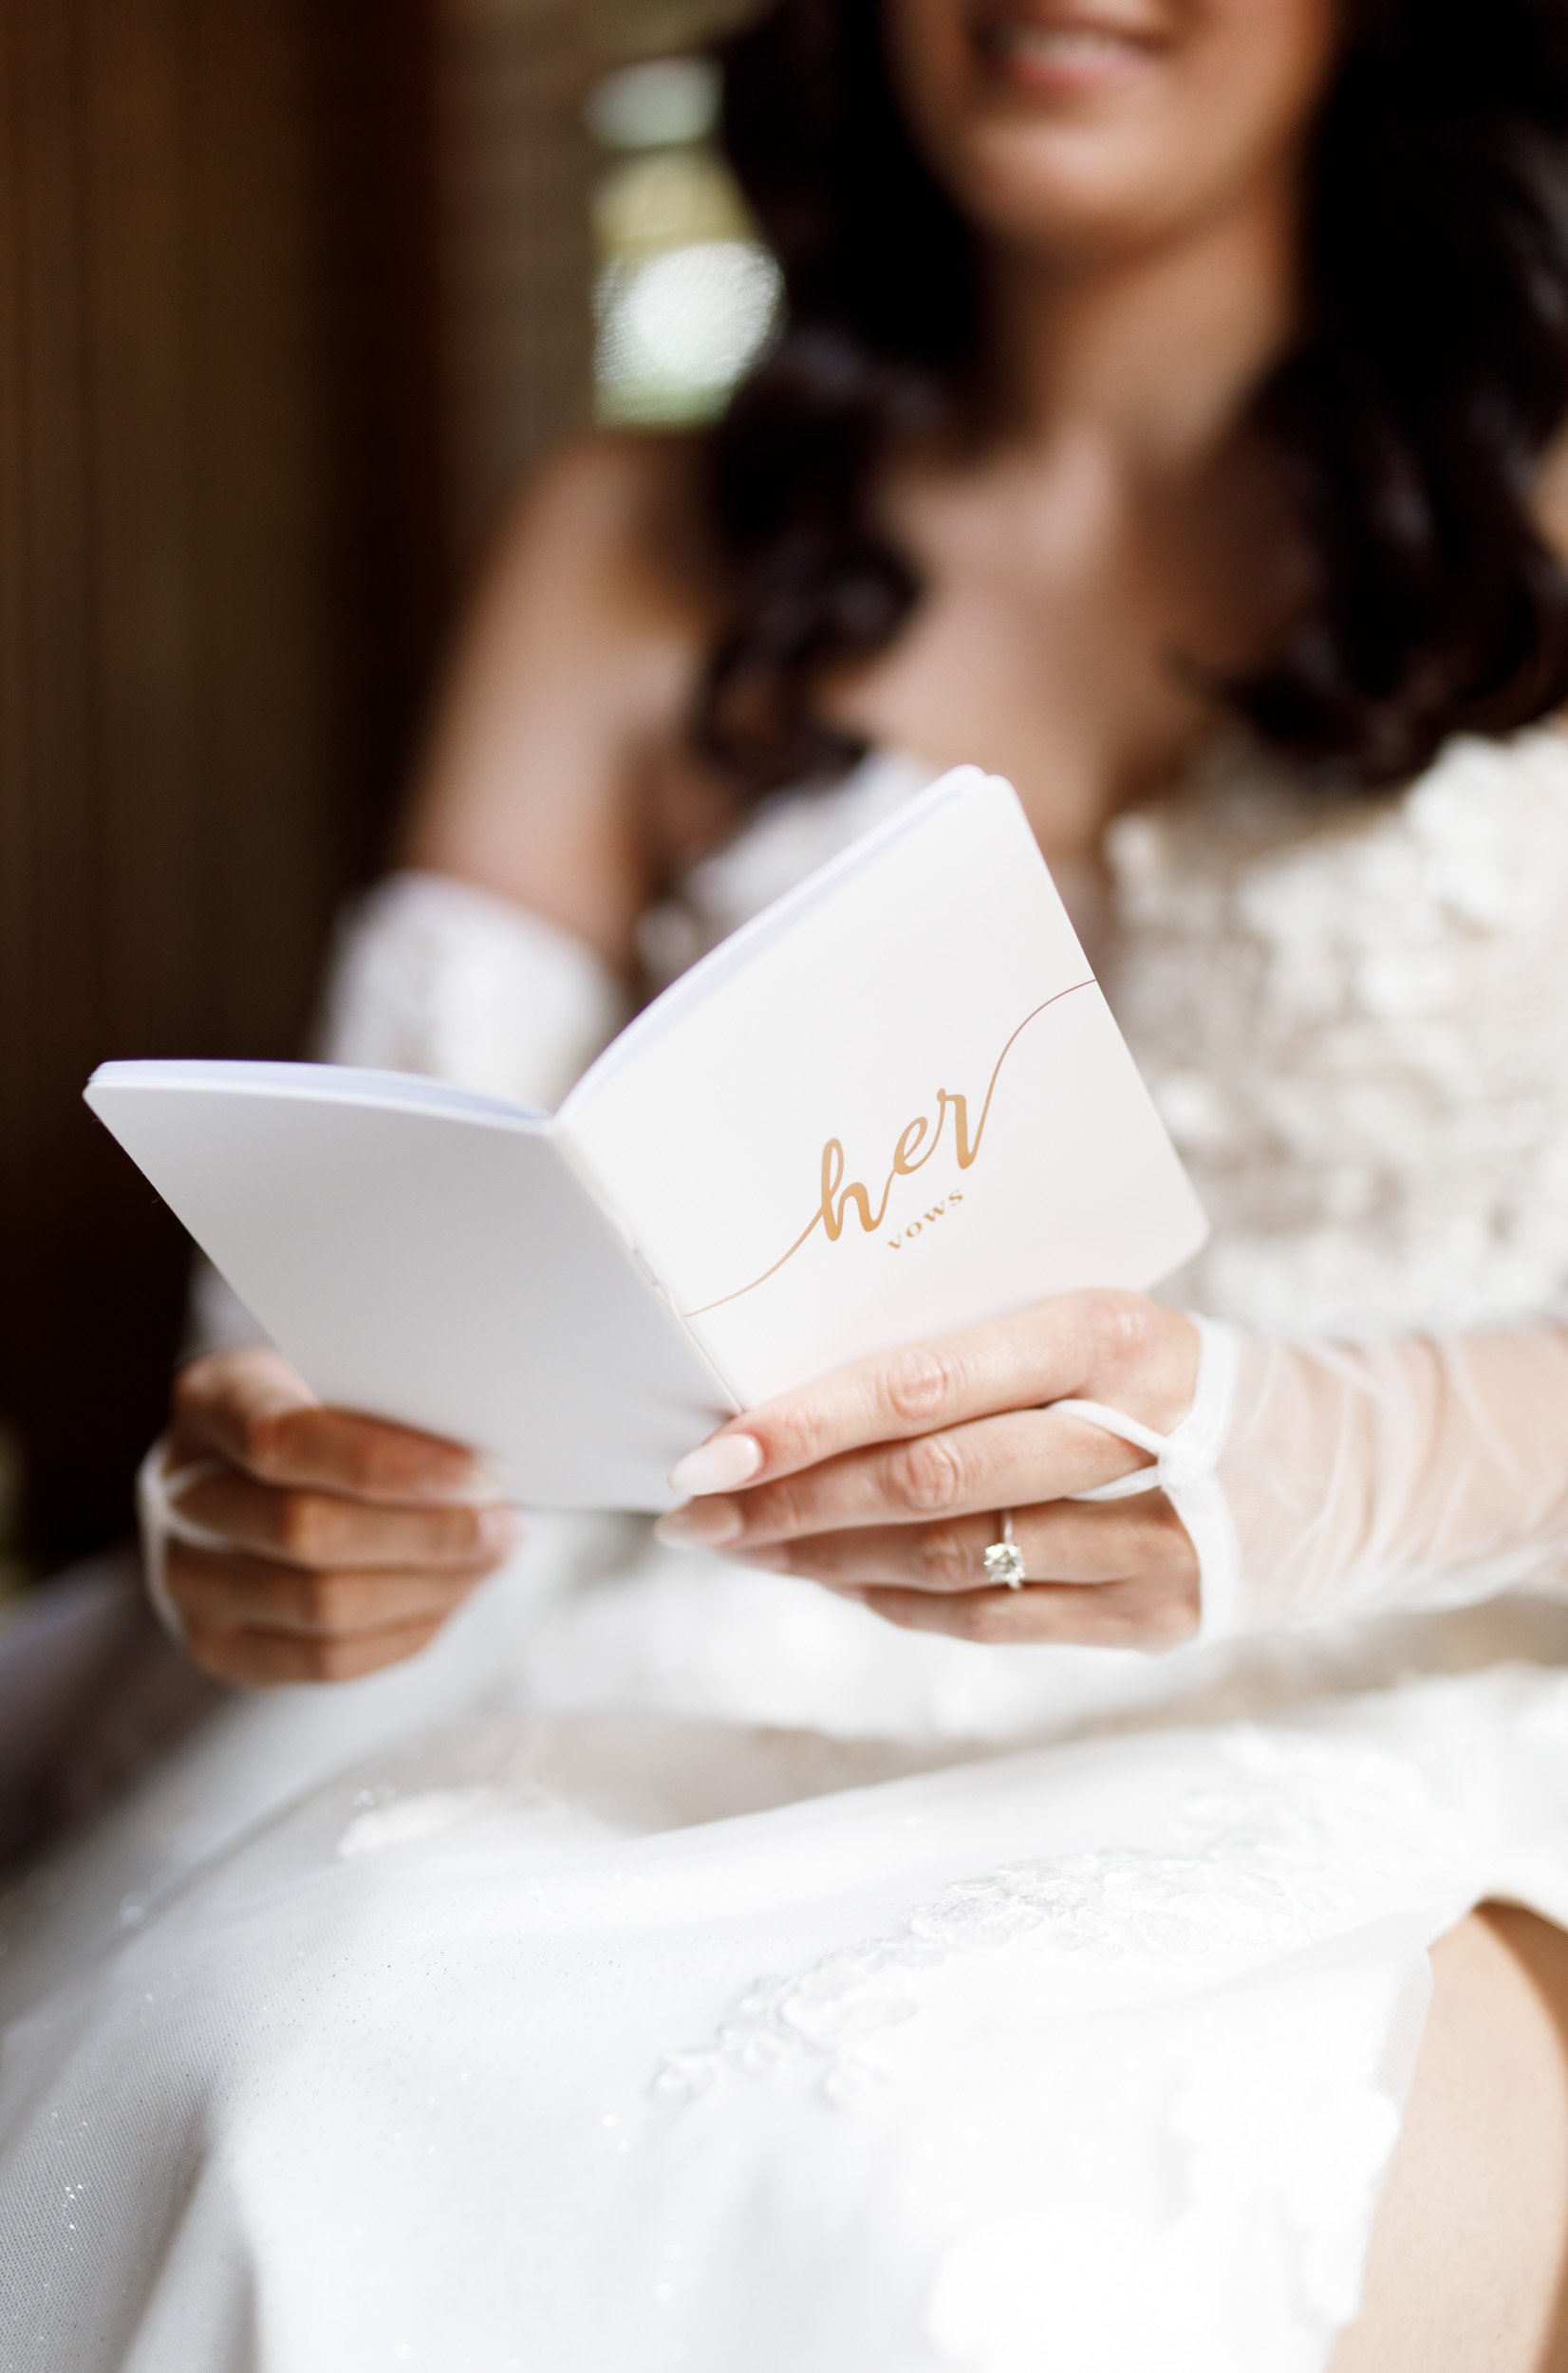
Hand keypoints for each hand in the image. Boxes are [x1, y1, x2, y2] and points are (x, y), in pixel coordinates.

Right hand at [146, 1347, 523, 1685]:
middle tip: (504, 1522)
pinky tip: (454, 1594)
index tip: (480, 1473)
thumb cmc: (316, 1406)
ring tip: (492, 1557)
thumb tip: (486, 1462)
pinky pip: (326, 1660)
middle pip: (307, 1533)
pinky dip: (408, 1629)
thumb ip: (389, 1405)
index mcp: (208, 1405)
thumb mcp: (338, 1373)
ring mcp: (186, 1580)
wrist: (244, 1467)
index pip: (282, 1441)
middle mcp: (177, 1495)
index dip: (390, 1465)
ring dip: (430, 1587)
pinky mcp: (219, 1647)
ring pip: (322, 1609)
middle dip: (428, 1534)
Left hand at [654, 1291, 1201, 1648]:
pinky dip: (898, 1604)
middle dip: (790, 1503)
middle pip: (925, 1485)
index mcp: (1109, 1336)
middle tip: (692, 1512)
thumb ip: (977, 1354)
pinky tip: (832, 1584)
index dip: (807, 1424)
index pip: (925, 1386)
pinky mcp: (1156, 1619)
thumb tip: (803, 1394)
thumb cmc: (1177, 1373)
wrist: (1349, 1459)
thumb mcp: (1100, 1322)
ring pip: (951, 1562)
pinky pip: (993, 1621)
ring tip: (741, 1546)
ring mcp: (1153, 1543)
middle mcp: (1135, 1437)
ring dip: (825, 1561)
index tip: (711, 1446)